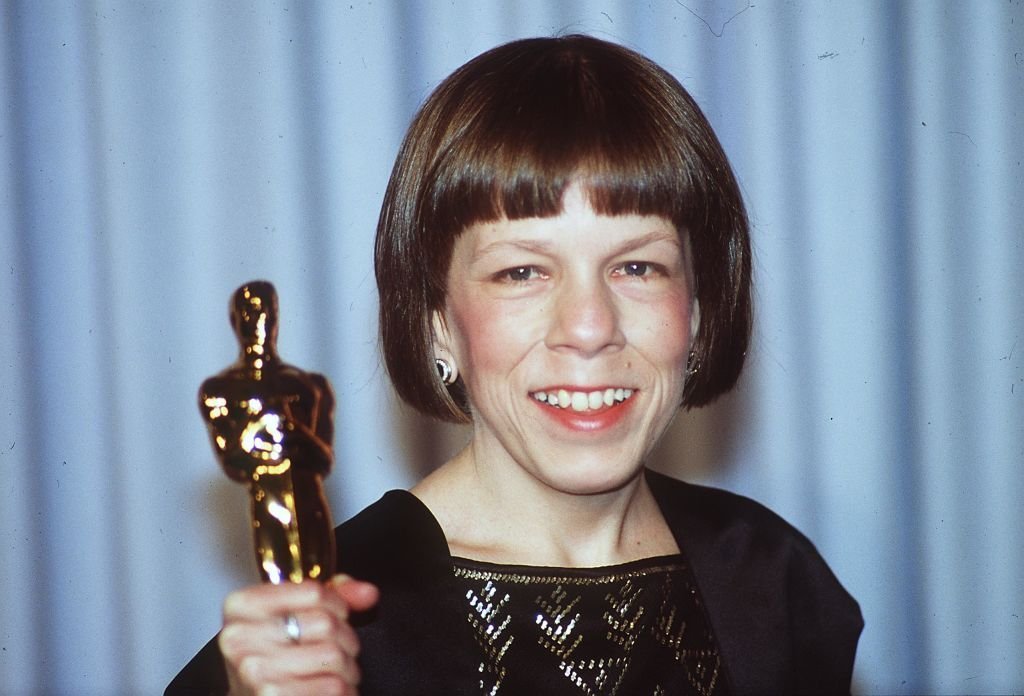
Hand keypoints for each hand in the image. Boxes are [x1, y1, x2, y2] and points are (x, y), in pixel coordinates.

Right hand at [219, 575, 378, 695]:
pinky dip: (343, 689)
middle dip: (346, 640)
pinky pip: (332, 686)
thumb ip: (331, 596)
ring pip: (334, 656)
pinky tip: (328, 690)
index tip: (335, 616)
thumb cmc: (269, 658)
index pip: (313, 591)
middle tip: (338, 651)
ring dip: (347, 668)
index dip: (337, 605)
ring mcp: (254, 671)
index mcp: (242, 606)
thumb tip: (367, 593)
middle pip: (326, 624)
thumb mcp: (288, 615)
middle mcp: (241, 638)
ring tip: (335, 673)